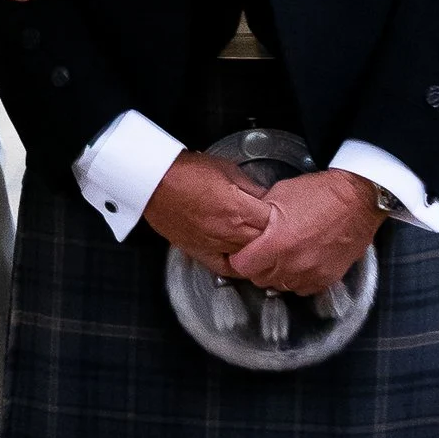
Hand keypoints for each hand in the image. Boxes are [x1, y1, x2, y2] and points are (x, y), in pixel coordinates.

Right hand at [142, 152, 274, 273]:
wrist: (155, 181)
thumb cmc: (186, 172)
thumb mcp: (229, 170)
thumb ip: (251, 187)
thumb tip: (266, 197)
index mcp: (239, 209)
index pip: (274, 223)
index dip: (282, 219)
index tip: (284, 215)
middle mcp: (229, 232)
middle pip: (265, 244)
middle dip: (273, 237)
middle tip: (277, 231)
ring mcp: (214, 245)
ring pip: (248, 258)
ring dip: (258, 252)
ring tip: (264, 246)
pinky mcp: (200, 252)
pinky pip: (225, 267)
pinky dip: (237, 266)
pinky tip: (244, 261)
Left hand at [227, 169, 384, 297]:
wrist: (357, 199)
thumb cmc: (320, 193)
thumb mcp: (279, 195)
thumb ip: (259, 218)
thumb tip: (246, 229)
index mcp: (277, 242)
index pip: (241, 267)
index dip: (239, 258)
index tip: (242, 252)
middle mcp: (293, 263)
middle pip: (259, 279)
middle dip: (257, 266)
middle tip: (264, 251)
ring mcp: (311, 274)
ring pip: (280, 286)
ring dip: (278, 274)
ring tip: (284, 255)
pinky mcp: (327, 279)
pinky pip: (302, 288)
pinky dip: (298, 278)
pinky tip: (301, 262)